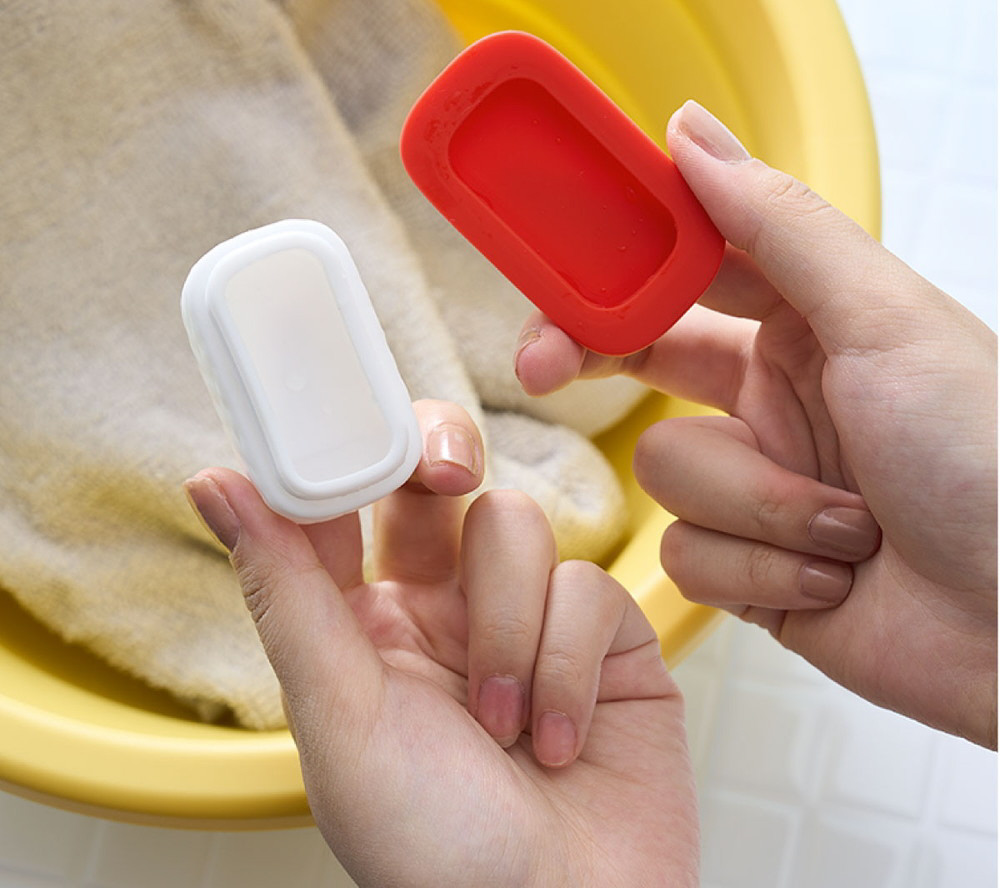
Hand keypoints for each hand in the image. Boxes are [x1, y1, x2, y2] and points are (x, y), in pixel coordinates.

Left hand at [185, 400, 697, 887]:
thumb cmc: (438, 854)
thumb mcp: (340, 719)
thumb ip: (288, 591)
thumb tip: (215, 486)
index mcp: (366, 624)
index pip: (348, 502)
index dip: (346, 450)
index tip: (341, 411)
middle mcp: (445, 608)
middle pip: (443, 478)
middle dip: (443, 459)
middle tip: (443, 473)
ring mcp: (527, 616)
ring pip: (514, 527)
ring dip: (508, 627)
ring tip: (506, 723)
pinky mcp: (605, 633)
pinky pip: (587, 585)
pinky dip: (570, 664)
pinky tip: (562, 737)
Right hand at [515, 101, 996, 748]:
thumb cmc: (992, 459)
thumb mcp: (884, 319)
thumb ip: (776, 223)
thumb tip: (688, 129)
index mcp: (809, 320)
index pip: (683, 267)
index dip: (612, 259)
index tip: (550, 263)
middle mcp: (776, 395)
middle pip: (640, 358)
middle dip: (592, 361)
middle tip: (538, 366)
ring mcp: (757, 483)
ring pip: (667, 472)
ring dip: (756, 503)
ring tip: (846, 526)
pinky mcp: (747, 569)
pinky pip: (687, 556)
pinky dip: (760, 573)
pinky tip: (833, 581)